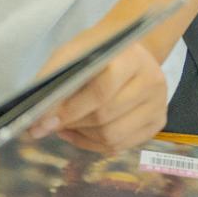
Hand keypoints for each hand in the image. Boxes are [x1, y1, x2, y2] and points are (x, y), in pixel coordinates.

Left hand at [32, 40, 167, 152]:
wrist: (127, 50)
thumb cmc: (96, 50)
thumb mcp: (71, 52)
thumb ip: (54, 78)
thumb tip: (38, 117)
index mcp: (131, 58)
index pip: (101, 91)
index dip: (71, 109)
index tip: (44, 120)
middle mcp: (152, 82)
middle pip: (106, 116)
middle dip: (73, 123)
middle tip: (49, 125)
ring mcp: (159, 105)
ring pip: (113, 137)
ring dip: (82, 136)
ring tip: (64, 127)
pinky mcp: (158, 123)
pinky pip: (121, 146)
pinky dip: (94, 145)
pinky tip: (79, 133)